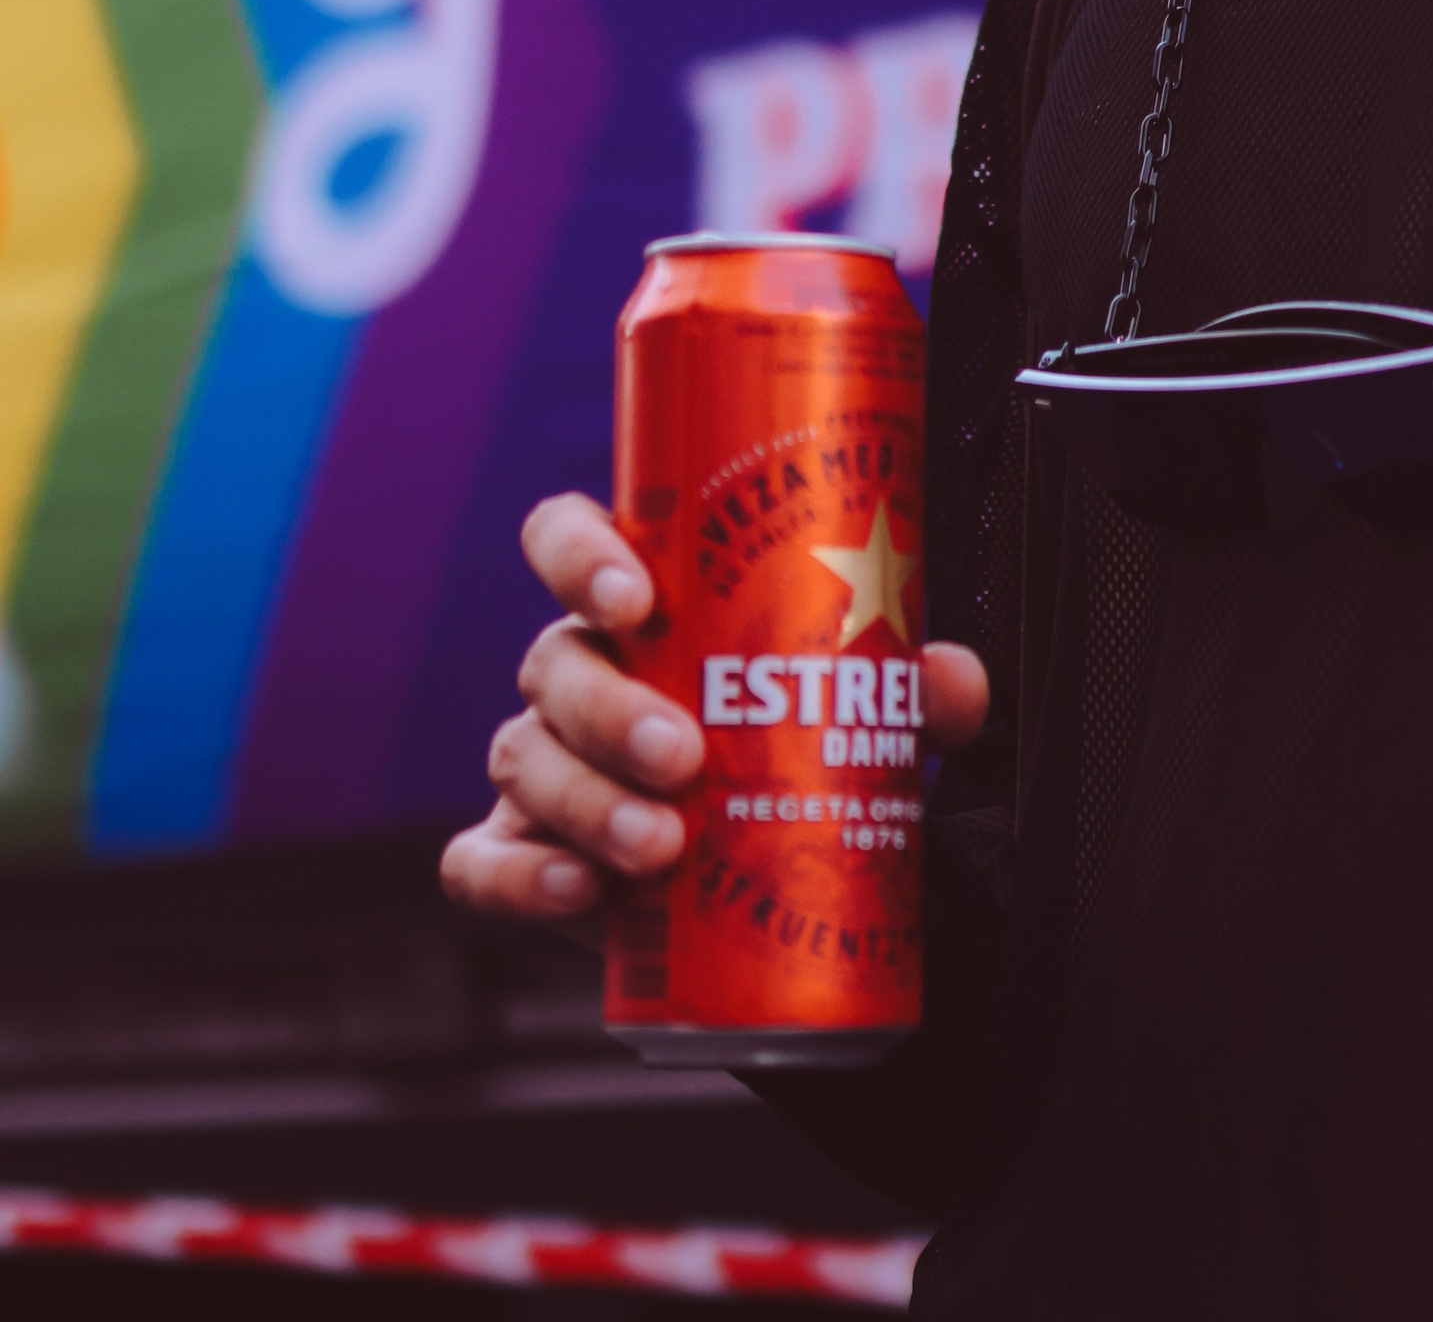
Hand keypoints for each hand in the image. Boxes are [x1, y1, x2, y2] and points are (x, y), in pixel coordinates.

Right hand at [439, 492, 991, 940]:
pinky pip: (480, 861)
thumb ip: (907, 683)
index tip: (635, 596)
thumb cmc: (787, 747)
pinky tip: (580, 892)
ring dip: (589, 802)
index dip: (580, 553)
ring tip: (660, 847)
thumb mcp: (856, 707)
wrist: (759, 878)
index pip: (568, 539)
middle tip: (684, 758)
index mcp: (637, 606)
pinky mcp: (520, 855)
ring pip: (524, 760)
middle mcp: (574, 671)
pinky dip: (521, 876)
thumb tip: (951, 677)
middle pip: (554, 662)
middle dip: (612, 711)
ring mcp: (539, 764)